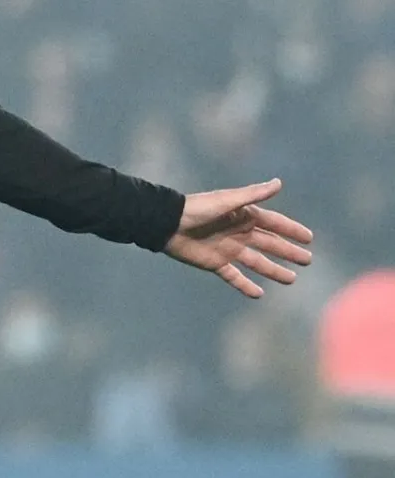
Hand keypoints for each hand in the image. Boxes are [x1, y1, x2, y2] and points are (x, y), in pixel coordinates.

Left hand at [163, 179, 312, 297]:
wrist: (167, 224)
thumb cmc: (197, 209)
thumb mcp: (227, 201)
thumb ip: (253, 194)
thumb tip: (278, 183)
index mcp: (243, 216)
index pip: (274, 224)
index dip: (291, 230)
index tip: (309, 238)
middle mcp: (238, 233)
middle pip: (269, 244)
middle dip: (288, 252)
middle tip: (308, 260)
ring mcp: (228, 249)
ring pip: (257, 262)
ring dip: (273, 270)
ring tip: (291, 279)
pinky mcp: (215, 263)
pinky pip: (234, 276)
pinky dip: (245, 285)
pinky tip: (259, 294)